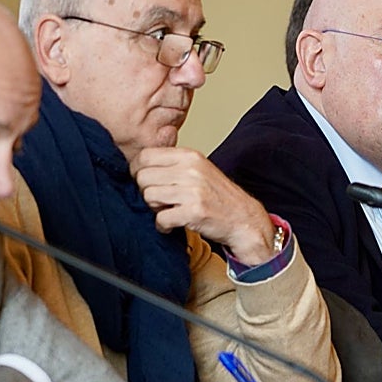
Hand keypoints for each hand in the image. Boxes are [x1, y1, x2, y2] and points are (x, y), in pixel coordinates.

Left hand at [130, 148, 277, 264]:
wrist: (244, 218)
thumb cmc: (219, 197)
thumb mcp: (199, 169)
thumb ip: (174, 164)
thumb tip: (139, 165)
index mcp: (190, 156)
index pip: (146, 155)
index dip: (138, 170)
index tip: (145, 181)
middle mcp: (191, 170)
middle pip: (143, 177)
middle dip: (145, 191)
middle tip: (159, 200)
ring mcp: (193, 191)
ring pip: (148, 196)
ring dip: (154, 209)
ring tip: (167, 211)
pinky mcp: (194, 212)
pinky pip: (160, 218)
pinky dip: (162, 226)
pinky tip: (171, 225)